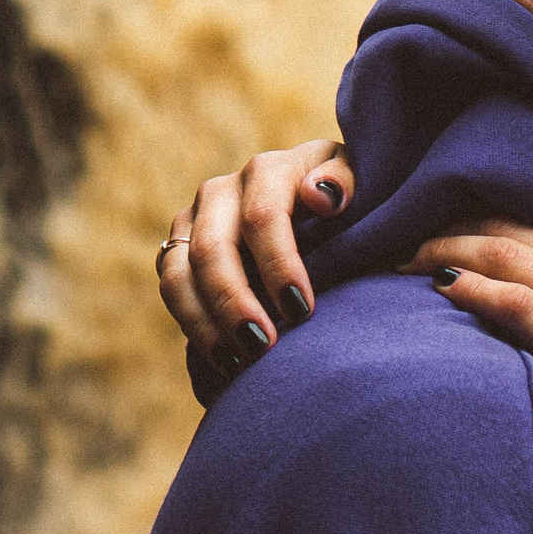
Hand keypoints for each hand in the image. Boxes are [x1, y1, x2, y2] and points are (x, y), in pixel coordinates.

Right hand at [159, 139, 356, 370]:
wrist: (315, 203)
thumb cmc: (346, 198)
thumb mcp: (360, 180)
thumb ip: (345, 181)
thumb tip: (321, 195)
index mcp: (268, 171)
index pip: (263, 216)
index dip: (279, 264)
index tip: (302, 309)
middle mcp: (222, 191)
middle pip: (213, 249)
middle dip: (234, 302)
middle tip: (263, 346)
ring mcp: (194, 221)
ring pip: (178, 273)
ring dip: (204, 322)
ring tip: (237, 362)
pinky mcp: (179, 250)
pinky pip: (173, 290)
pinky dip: (193, 326)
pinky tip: (223, 358)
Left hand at [400, 221, 532, 450]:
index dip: (483, 220)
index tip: (444, 226)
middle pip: (514, 231)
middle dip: (454, 228)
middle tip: (406, 237)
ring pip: (511, 257)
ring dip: (450, 252)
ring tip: (407, 259)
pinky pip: (522, 306)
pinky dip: (480, 289)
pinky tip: (445, 286)